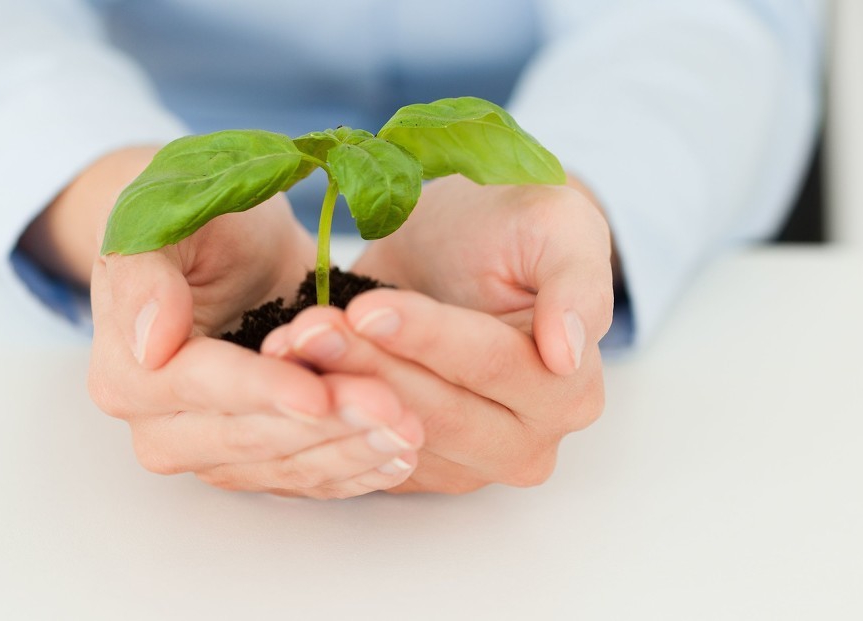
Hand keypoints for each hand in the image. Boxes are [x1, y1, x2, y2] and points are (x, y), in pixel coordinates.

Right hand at [27, 147, 425, 497]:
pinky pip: (309, 478)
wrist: (233, 244)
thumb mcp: (164, 221)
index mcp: (129, 373)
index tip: (318, 393)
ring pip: (286, 466)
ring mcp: (213, 453)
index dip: (263, 391)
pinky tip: (402, 458)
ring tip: (409, 432)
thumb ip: (146, 274)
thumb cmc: (199, 223)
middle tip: (393, 411)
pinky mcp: (260, 462)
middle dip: (325, 428)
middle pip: (251, 439)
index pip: (203, 389)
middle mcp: (162, 429)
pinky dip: (357, 470)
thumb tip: (150, 342)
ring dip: (351, 453)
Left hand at [258, 175, 616, 492]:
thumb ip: (576, 284)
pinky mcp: (417, 467)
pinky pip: (363, 450)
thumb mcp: (559, 228)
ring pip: (393, 435)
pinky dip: (322, 412)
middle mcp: (530, 441)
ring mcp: (472, 464)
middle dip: (369, 367)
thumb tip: (569, 351)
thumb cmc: (517, 223)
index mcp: (572, 389)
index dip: (428, 339)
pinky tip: (287, 367)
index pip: (494, 367)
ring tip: (291, 339)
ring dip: (335, 391)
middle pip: (439, 413)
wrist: (467, 240)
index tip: (369, 309)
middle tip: (308, 327)